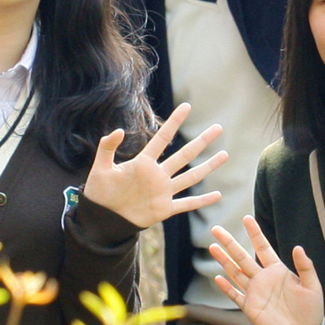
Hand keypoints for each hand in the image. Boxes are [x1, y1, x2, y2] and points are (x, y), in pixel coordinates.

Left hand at [78, 102, 228, 228]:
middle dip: (202, 141)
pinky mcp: (164, 209)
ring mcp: (163, 192)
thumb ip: (107, 148)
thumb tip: (118, 130)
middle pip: (185, 155)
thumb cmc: (99, 193)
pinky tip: (217, 195)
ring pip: (191, 177)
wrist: (102, 219)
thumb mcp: (100, 168)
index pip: (162, 138)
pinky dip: (202, 201)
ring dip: (208, 166)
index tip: (186, 106)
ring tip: (224, 154)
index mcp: (143, 163)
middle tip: (218, 128)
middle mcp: (158, 175)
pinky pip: (187, 204)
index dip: (174, 122)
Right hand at [209, 215, 324, 324]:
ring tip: (212, 247)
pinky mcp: (250, 308)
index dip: (255, 233)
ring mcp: (255, 293)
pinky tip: (217, 278)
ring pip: (235, 273)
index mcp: (278, 270)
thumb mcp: (313, 287)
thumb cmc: (311, 310)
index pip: (263, 248)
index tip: (247, 218)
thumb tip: (298, 247)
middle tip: (216, 229)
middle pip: (242, 257)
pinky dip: (226, 287)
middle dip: (230, 243)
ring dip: (224, 261)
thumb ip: (305, 267)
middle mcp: (263, 279)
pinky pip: (235, 295)